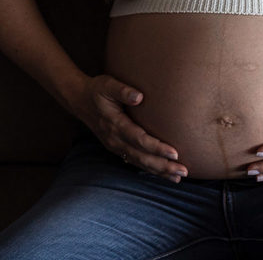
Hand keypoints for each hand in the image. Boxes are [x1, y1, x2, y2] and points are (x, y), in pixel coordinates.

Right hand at [68, 74, 188, 182]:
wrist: (79, 100)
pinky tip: (165, 174)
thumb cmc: (97, 90)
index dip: (157, 148)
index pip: (139, 140)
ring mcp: (115, 146)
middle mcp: (115, 139)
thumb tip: (139, 97)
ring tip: (178, 178)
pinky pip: (135, 162)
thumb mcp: (107, 85)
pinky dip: (150, 170)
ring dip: (159, 171)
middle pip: (142, 157)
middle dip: (163, 166)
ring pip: (139, 163)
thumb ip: (122, 90)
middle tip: (183, 171)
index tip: (174, 152)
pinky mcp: (118, 148)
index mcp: (115, 124)